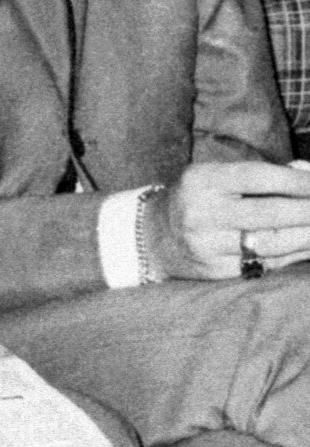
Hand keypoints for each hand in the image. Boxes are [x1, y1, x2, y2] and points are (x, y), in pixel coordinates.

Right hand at [145, 161, 309, 280]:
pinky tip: (309, 244)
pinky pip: (267, 263)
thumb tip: (309, 176)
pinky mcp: (218, 271)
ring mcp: (209, 246)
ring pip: (274, 242)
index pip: (258, 177)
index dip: (298, 180)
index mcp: (202, 182)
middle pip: (271, 213)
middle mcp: (202, 214)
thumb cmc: (198, 198)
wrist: (153, 237)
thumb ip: (261, 175)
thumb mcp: (217, 176)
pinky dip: (296, 253)